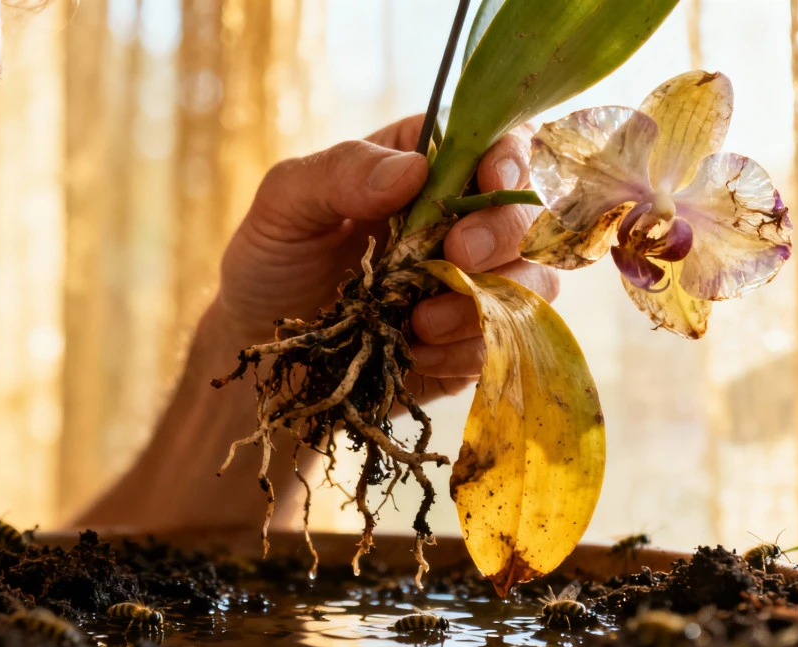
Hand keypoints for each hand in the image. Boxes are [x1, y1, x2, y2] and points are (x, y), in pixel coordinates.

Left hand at [213, 114, 557, 399]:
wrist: (263, 351)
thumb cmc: (271, 262)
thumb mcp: (284, 204)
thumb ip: (341, 173)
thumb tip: (413, 170)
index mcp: (424, 167)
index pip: (496, 143)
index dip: (510, 158)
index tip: (491, 184)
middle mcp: (459, 220)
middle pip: (529, 212)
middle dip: (505, 233)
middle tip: (457, 256)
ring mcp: (471, 283)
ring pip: (533, 281)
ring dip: (488, 301)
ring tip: (420, 322)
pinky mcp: (469, 341)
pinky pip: (504, 343)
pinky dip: (468, 350)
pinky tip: (415, 352)